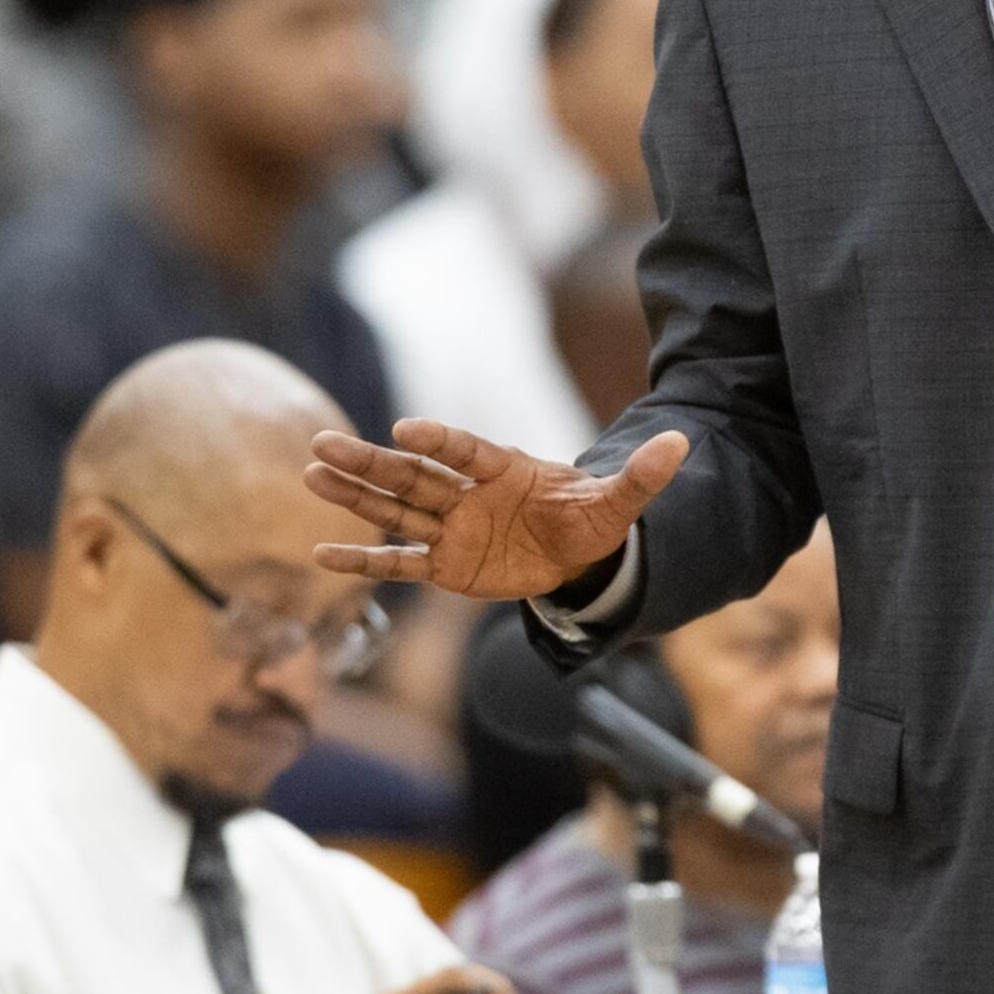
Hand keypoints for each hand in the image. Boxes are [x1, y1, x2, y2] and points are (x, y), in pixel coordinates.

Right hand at [305, 420, 688, 599]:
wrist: (577, 553)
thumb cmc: (590, 518)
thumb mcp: (619, 502)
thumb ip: (642, 475)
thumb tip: (683, 443)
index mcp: (506, 469)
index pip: (466, 451)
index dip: (439, 441)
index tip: (405, 429)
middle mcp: (469, 494)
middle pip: (413, 476)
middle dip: (370, 462)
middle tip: (321, 443)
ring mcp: (452, 528)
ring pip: (396, 510)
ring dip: (355, 496)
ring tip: (310, 474)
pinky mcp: (445, 565)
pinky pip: (399, 562)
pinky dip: (364, 559)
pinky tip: (322, 552)